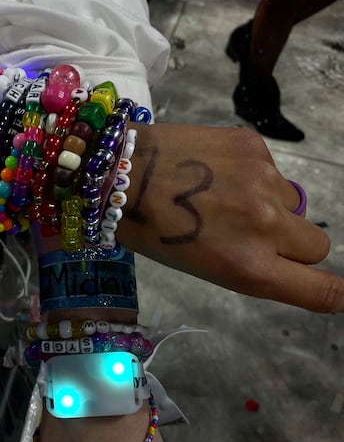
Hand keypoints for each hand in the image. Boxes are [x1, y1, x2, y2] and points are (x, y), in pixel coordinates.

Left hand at [121, 124, 343, 312]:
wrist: (120, 172)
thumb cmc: (153, 232)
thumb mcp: (203, 267)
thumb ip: (253, 265)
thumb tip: (291, 257)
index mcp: (248, 268)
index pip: (319, 288)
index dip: (337, 293)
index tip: (340, 293)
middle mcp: (266, 226)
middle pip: (318, 245)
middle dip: (295, 246)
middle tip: (255, 236)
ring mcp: (264, 182)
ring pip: (296, 205)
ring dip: (274, 207)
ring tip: (224, 199)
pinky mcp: (256, 147)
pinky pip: (275, 172)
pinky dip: (255, 177)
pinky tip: (217, 173)